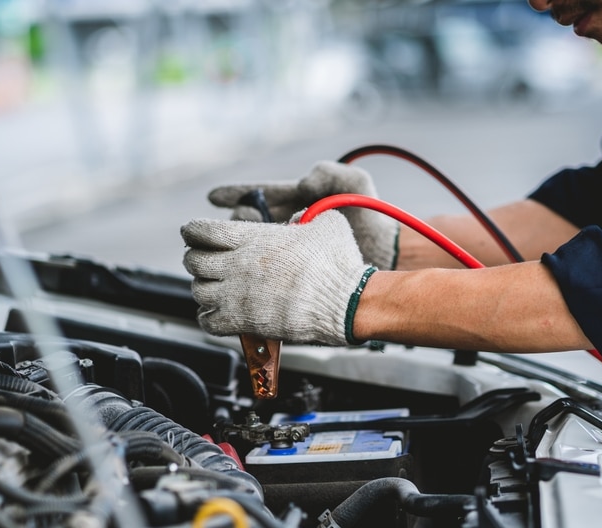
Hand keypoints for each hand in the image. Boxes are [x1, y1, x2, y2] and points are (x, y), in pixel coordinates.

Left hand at [181, 210, 375, 345]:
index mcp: (254, 238)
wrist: (345, 302)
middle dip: (196, 260)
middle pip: (193, 260)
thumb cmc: (339, 264)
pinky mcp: (243, 321)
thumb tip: (301, 219)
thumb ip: (307, 217)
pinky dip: (208, 318)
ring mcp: (238, 294)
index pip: (203, 230)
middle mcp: (239, 264)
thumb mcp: (326, 223)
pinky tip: (217, 315)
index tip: (193, 234)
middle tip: (205, 262)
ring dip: (203, 289)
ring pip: (197, 290)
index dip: (193, 231)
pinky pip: (207, 321)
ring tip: (214, 289)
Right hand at [207, 160, 399, 269]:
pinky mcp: (291, 273)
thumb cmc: (372, 215)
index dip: (233, 194)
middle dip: (233, 225)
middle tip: (232, 232)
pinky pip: (263, 273)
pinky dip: (250, 275)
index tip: (212, 196)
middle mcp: (286, 225)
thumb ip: (330, 173)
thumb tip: (303, 183)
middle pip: (245, 223)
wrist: (388, 253)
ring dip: (237, 251)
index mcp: (295, 201)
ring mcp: (287, 250)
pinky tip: (241, 281)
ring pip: (248, 249)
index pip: (258, 194)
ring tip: (234, 255)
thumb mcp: (355, 183)